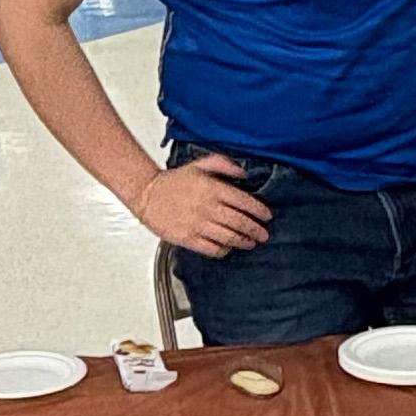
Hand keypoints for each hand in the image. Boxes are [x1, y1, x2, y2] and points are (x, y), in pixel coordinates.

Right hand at [131, 156, 270, 259]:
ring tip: (251, 242)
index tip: (267, 216)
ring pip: (229, 237)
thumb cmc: (174, 180)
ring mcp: (198, 224)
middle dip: (256, 229)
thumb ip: (223, 165)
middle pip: (240, 222)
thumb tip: (243, 173)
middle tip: (263, 234)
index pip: (244, 201)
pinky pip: (212, 248)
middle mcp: (208, 207)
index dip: (259, 210)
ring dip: (244, 241)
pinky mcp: (188, 238)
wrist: (148, 193)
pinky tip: (228, 248)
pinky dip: (224, 250)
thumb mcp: (200, 165)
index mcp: (212, 188)